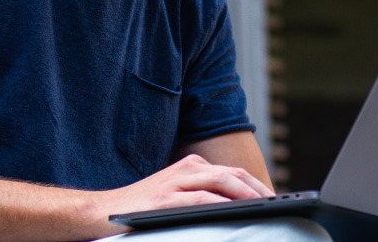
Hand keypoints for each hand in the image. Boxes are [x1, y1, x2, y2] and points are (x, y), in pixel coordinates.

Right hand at [90, 154, 273, 235]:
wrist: (102, 211)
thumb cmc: (142, 208)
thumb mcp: (175, 194)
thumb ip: (201, 194)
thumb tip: (236, 207)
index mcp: (191, 166)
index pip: (231, 172)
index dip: (255, 184)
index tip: (273, 198)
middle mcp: (185, 169)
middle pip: (231, 174)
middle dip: (257, 188)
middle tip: (276, 202)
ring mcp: (175, 182)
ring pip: (220, 181)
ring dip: (244, 193)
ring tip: (262, 205)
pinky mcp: (165, 199)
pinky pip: (200, 198)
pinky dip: (220, 203)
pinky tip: (233, 210)